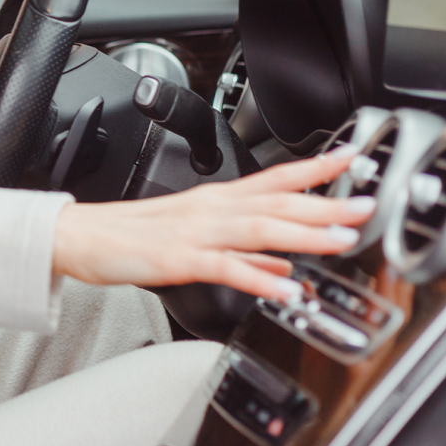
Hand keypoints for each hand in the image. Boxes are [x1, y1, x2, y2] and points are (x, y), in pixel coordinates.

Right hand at [52, 147, 373, 299]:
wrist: (79, 237)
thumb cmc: (129, 237)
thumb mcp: (191, 240)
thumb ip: (242, 253)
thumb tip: (282, 264)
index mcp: (215, 201)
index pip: (275, 179)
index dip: (316, 168)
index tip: (353, 159)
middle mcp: (210, 209)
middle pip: (277, 202)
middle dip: (325, 203)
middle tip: (365, 206)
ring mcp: (195, 233)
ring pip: (258, 229)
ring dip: (303, 233)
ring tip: (340, 240)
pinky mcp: (178, 259)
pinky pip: (225, 267)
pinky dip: (258, 277)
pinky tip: (285, 286)